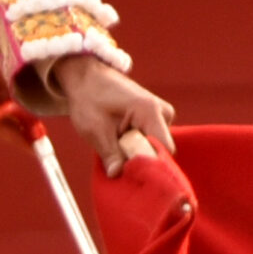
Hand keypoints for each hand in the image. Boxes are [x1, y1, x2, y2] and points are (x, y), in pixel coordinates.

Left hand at [53, 54, 175, 176]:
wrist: (88, 78)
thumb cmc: (89, 99)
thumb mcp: (93, 129)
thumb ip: (109, 153)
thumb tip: (117, 174)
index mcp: (150, 111)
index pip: (163, 150)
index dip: (149, 166)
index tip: (129, 174)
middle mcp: (163, 113)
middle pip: (159, 151)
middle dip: (138, 160)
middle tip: (114, 159)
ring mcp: (162, 116)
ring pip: (153, 149)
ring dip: (134, 153)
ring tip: (114, 142)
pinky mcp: (156, 120)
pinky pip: (150, 143)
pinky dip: (134, 147)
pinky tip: (119, 140)